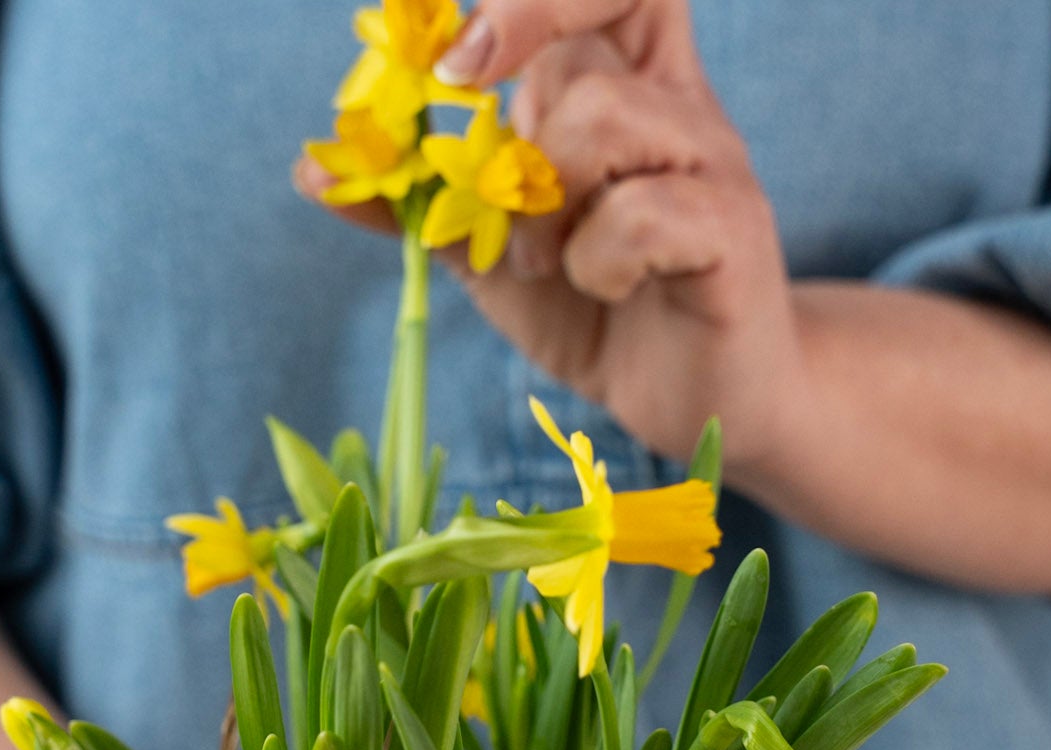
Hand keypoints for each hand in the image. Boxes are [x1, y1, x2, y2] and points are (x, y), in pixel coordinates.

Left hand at [300, 0, 799, 481]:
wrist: (694, 403)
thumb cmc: (603, 316)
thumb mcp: (494, 258)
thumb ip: (424, 208)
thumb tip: (318, 172)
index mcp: (628, 87)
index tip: (458, 59)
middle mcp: (677, 108)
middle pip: (582, 44)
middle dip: (510, 112)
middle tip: (486, 181)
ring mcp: (713, 166)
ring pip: (603, 116)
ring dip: (541, 200)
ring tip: (539, 263)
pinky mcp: (732, 237)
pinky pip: (646, 214)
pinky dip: (597, 259)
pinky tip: (607, 291)